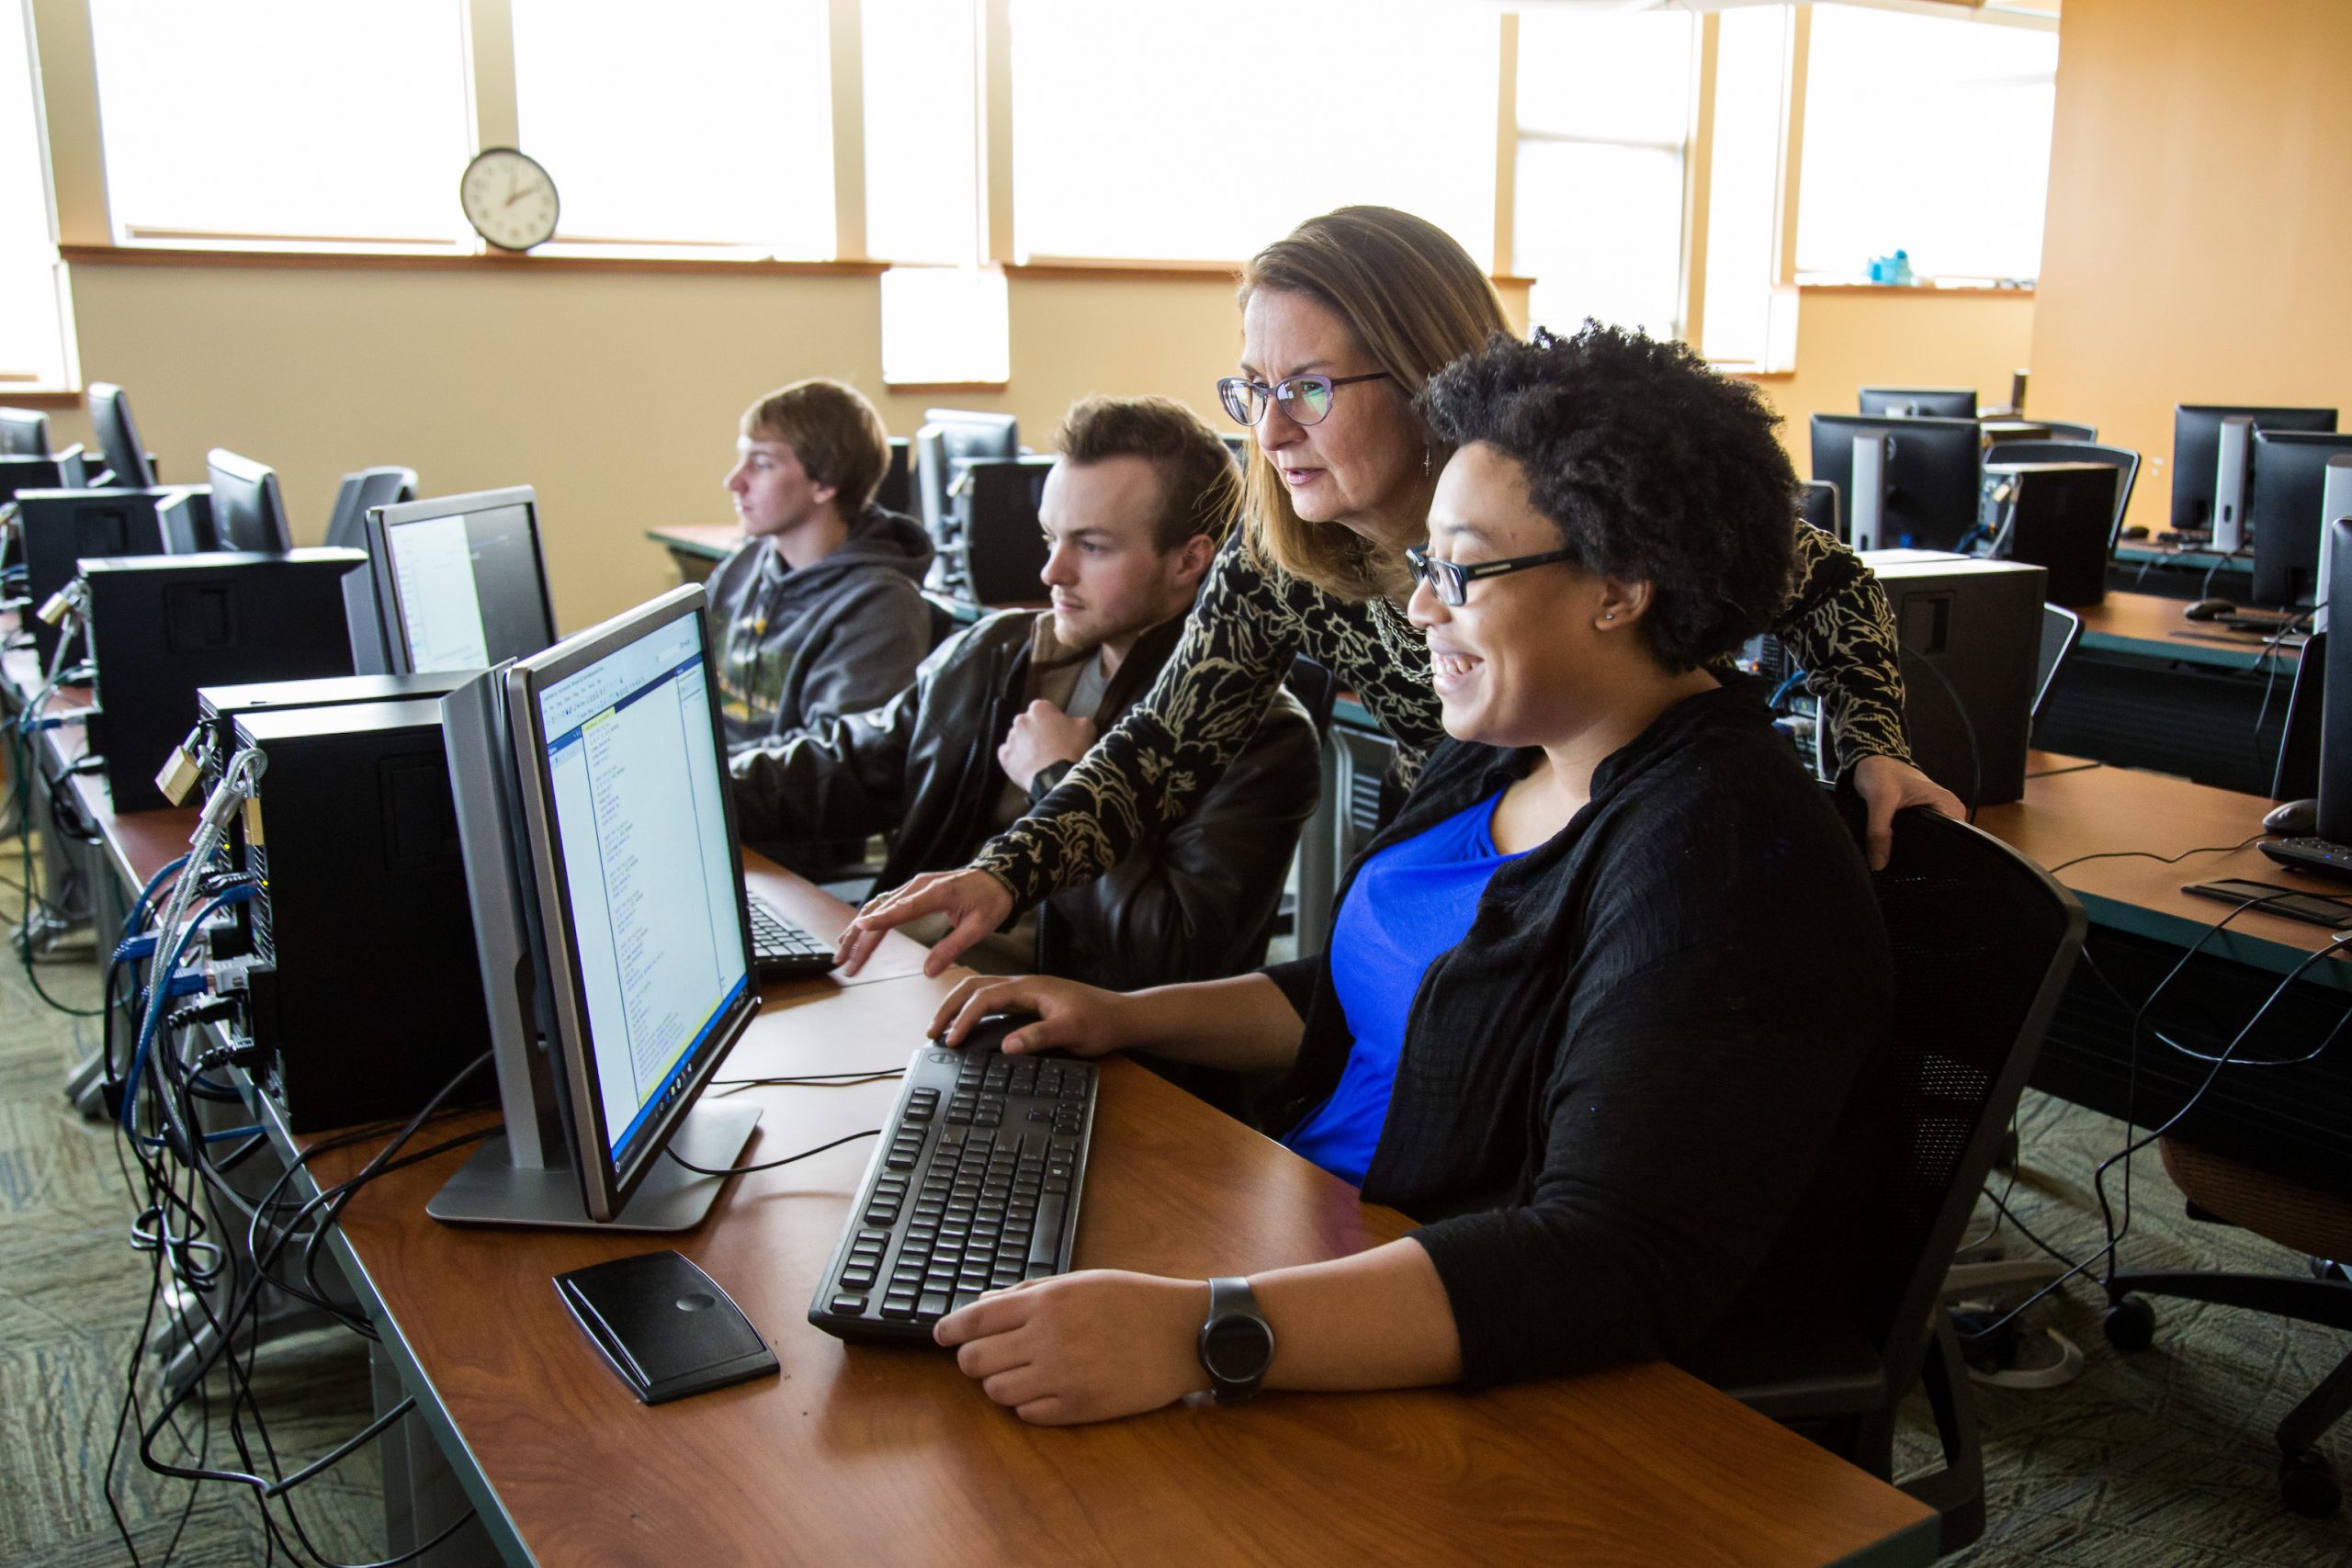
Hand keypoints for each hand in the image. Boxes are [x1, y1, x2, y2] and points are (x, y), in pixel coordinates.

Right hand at [836, 867, 1013, 977]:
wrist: (999, 876)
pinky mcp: (913, 891)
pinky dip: (868, 920)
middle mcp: (920, 886)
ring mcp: (914, 886)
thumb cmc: (991, 900)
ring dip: (857, 930)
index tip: (860, 929)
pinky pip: (885, 904)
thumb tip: (928, 972)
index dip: (881, 919)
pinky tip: (855, 933)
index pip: (903, 908)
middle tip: (844, 962)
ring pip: (877, 907)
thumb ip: (953, 948)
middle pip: (881, 911)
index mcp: (937, 893)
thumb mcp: (979, 928)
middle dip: (859, 938)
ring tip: (842, 952)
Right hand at [931, 973, 1134, 1054]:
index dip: (963, 1018)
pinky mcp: (1030, 1002)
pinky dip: (973, 1010)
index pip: (984, 998)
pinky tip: (970, 1026)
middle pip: (975, 987)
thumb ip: (1039, 1037)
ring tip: (942, 1028)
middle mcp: (1023, 985)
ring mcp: (1026, 992)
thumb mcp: (1071, 1031)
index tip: (951, 1041)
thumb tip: (1006, 1046)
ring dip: (958, 1006)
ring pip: (981, 991)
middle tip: (931, 1032)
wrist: (1122, 1017)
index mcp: (1029, 987)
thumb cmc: (1100, 1022)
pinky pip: (992, 1000)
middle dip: (949, 1007)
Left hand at [935, 1271, 1209, 1424]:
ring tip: (1017, 1373)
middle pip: (976, 1361)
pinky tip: (1043, 1390)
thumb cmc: (1136, 1301)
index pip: (975, 1319)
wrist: (1185, 1334)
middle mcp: (1048, 1339)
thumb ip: (1029, 1292)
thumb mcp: (1082, 1282)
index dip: (950, 1329)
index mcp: (1047, 1302)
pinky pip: (1028, 1414)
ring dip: (998, 1384)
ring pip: (996, 1392)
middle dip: (971, 1360)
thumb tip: (982, 1302)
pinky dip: (1027, 1404)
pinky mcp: (1079, 1407)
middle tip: (982, 1357)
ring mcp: (1062, 1377)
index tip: (941, 1336)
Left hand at [997, 700, 1097, 792]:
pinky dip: (1015, 759)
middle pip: (1028, 723)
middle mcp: (1020, 719)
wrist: (1059, 778)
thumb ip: (1076, 719)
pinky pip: (1008, 754)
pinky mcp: (1004, 757)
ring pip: (1017, 739)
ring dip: (1025, 745)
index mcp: (1039, 708)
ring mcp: (1010, 739)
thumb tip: (1071, 723)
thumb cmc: (1073, 749)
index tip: (1059, 732)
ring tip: (1039, 759)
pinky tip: (1027, 766)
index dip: (1052, 720)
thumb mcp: (1086, 727)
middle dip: (1036, 731)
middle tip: (1049, 746)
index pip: (1044, 709)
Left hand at [1852, 753, 1966, 870]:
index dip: (1936, 854)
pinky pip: (1923, 834)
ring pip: (1931, 839)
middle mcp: (1948, 809)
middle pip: (1942, 841)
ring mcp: (1937, 813)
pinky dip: (1911, 841)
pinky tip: (1898, 851)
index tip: (1919, 866)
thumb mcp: (1879, 800)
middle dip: (1924, 854)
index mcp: (1948, 804)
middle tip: (1905, 865)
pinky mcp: (1925, 816)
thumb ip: (1879, 832)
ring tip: (1900, 859)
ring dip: (1916, 848)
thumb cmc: (1881, 772)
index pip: (1953, 837)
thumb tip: (1879, 863)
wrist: (1872, 759)